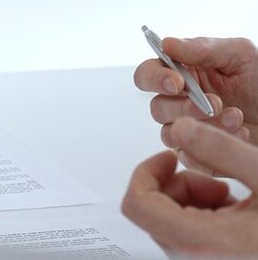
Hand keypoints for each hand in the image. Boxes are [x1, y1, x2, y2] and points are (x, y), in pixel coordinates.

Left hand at [122, 118, 257, 257]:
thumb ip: (222, 150)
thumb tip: (183, 127)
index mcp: (202, 241)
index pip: (137, 205)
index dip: (145, 173)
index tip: (169, 157)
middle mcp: (195, 259)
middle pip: (151, 212)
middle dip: (175, 184)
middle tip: (212, 175)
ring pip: (169, 222)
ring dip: (192, 198)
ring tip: (230, 192)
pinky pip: (188, 233)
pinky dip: (203, 213)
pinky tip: (236, 206)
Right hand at [134, 37, 257, 168]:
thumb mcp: (239, 55)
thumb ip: (202, 49)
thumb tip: (166, 43)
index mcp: (181, 73)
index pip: (147, 75)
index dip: (155, 79)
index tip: (177, 83)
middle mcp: (178, 101)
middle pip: (157, 107)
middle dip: (184, 107)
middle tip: (214, 104)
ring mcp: (188, 128)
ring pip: (170, 134)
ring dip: (201, 126)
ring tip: (235, 117)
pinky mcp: (199, 153)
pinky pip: (189, 157)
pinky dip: (212, 148)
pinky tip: (240, 133)